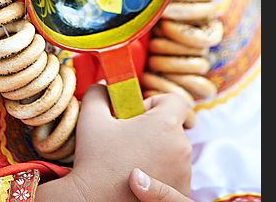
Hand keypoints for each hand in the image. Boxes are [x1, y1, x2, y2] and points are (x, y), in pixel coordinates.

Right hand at [67, 85, 191, 201]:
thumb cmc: (95, 160)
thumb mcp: (91, 117)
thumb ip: (98, 93)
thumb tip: (104, 85)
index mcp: (165, 124)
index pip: (176, 100)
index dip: (157, 102)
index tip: (137, 114)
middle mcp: (182, 148)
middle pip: (173, 127)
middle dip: (152, 129)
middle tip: (127, 140)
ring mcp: (185, 173)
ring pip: (174, 151)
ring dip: (157, 152)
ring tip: (130, 163)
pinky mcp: (182, 193)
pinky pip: (174, 174)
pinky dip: (161, 174)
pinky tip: (137, 181)